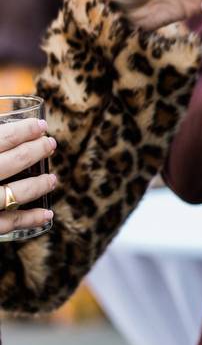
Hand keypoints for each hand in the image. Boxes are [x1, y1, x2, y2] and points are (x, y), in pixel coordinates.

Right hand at [0, 119, 57, 233]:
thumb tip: (2, 121)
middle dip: (37, 150)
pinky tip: (48, 214)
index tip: (41, 126)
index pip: (2, 138)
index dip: (24, 130)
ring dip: (40, 184)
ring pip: (17, 192)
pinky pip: (10, 222)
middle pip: (15, 161)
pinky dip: (31, 219)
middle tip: (51, 145)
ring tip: (53, 178)